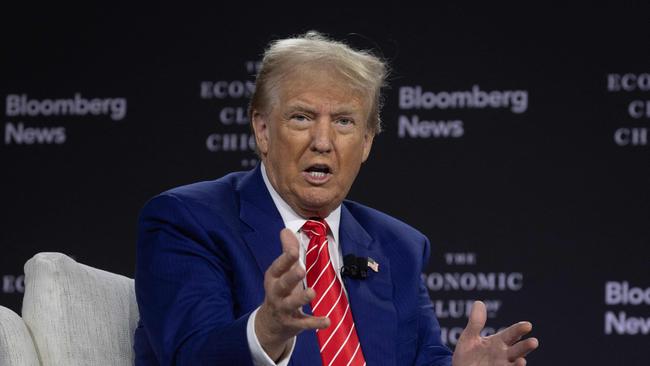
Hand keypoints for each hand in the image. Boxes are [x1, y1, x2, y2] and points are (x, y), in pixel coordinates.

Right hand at [255, 229, 330, 360]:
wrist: (270, 323)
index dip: (285, 258)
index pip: (278, 266)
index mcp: (273, 278)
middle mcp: (276, 293)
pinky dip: (315, 323)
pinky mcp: (293, 323)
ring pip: (292, 303)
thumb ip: (287, 250)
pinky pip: (304, 323)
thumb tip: (286, 229)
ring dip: (301, 298)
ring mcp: (284, 309)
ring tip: (312, 292)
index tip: (294, 250)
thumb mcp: (282, 271)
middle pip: (282, 285)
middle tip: (301, 269)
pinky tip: (327, 321)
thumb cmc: (280, 290)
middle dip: (291, 277)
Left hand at [452, 301, 538, 365]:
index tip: (528, 325)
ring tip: (522, 361)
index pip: (511, 334)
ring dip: (519, 364)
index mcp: (499, 342)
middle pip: (517, 350)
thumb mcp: (469, 338)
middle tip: (534, 342)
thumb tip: (479, 302)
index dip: (519, 330)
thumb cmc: (467, 356)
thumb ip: (475, 323)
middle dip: (525, 347)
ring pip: (513, 364)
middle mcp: (503, 355)